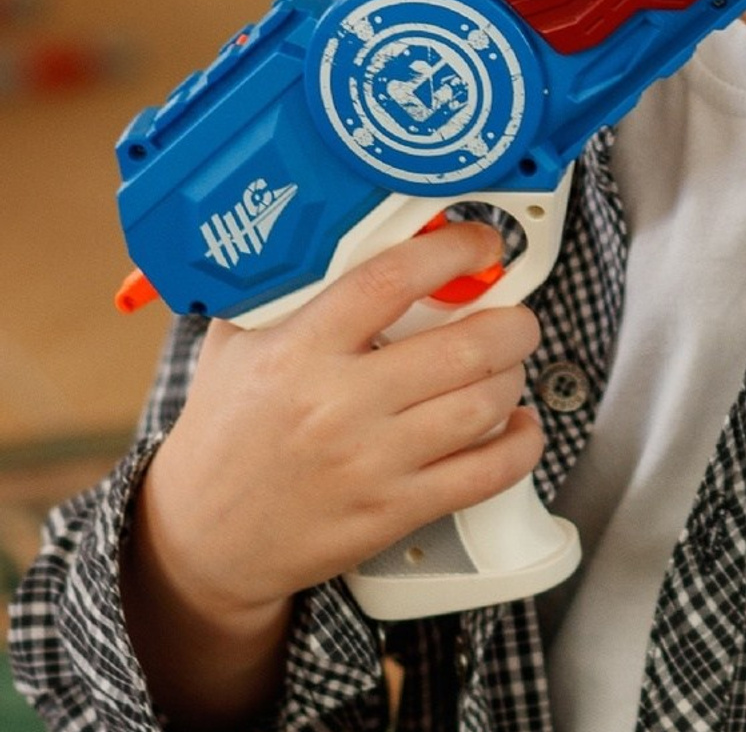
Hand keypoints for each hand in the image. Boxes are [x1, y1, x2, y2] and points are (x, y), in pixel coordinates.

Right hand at [130, 221, 545, 626]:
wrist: (196, 544)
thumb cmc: (223, 435)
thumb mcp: (237, 345)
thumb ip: (287, 288)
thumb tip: (344, 232)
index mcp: (299, 351)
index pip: (393, 280)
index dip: (454, 251)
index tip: (481, 245)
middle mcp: (338, 405)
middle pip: (464, 347)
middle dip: (511, 322)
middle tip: (513, 315)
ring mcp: (369, 463)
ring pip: (484, 405)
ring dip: (513, 376)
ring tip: (505, 366)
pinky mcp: (391, 513)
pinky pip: (484, 474)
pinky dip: (519, 443)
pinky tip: (515, 425)